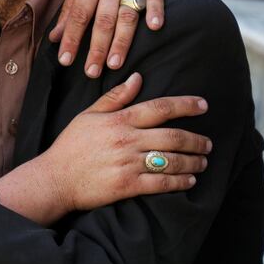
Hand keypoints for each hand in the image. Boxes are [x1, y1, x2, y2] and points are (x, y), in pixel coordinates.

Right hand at [32, 73, 209, 219]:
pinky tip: (189, 180)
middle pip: (173, 136)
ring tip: (202, 162)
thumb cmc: (70, 145)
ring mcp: (128, 163)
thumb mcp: (88, 115)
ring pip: (172, 160)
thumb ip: (114, 97)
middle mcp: (126, 140)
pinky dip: (181, 182)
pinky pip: (163, 183)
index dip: (185, 105)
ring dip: (193, 161)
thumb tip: (137, 78)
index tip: (203, 105)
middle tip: (208, 143)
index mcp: (118, 120)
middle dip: (197, 140)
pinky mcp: (128, 185)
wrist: (55, 178)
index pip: (159, 108)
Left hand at [50, 0, 163, 77]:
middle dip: (96, 47)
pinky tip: (154, 27)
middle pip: (103, 19)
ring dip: (122, 40)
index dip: (71, 38)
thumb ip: (69, 10)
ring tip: (114, 63)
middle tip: (92, 72)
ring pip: (126, 14)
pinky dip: (155, 10)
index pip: (78, 15)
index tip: (65, 60)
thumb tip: (54, 38)